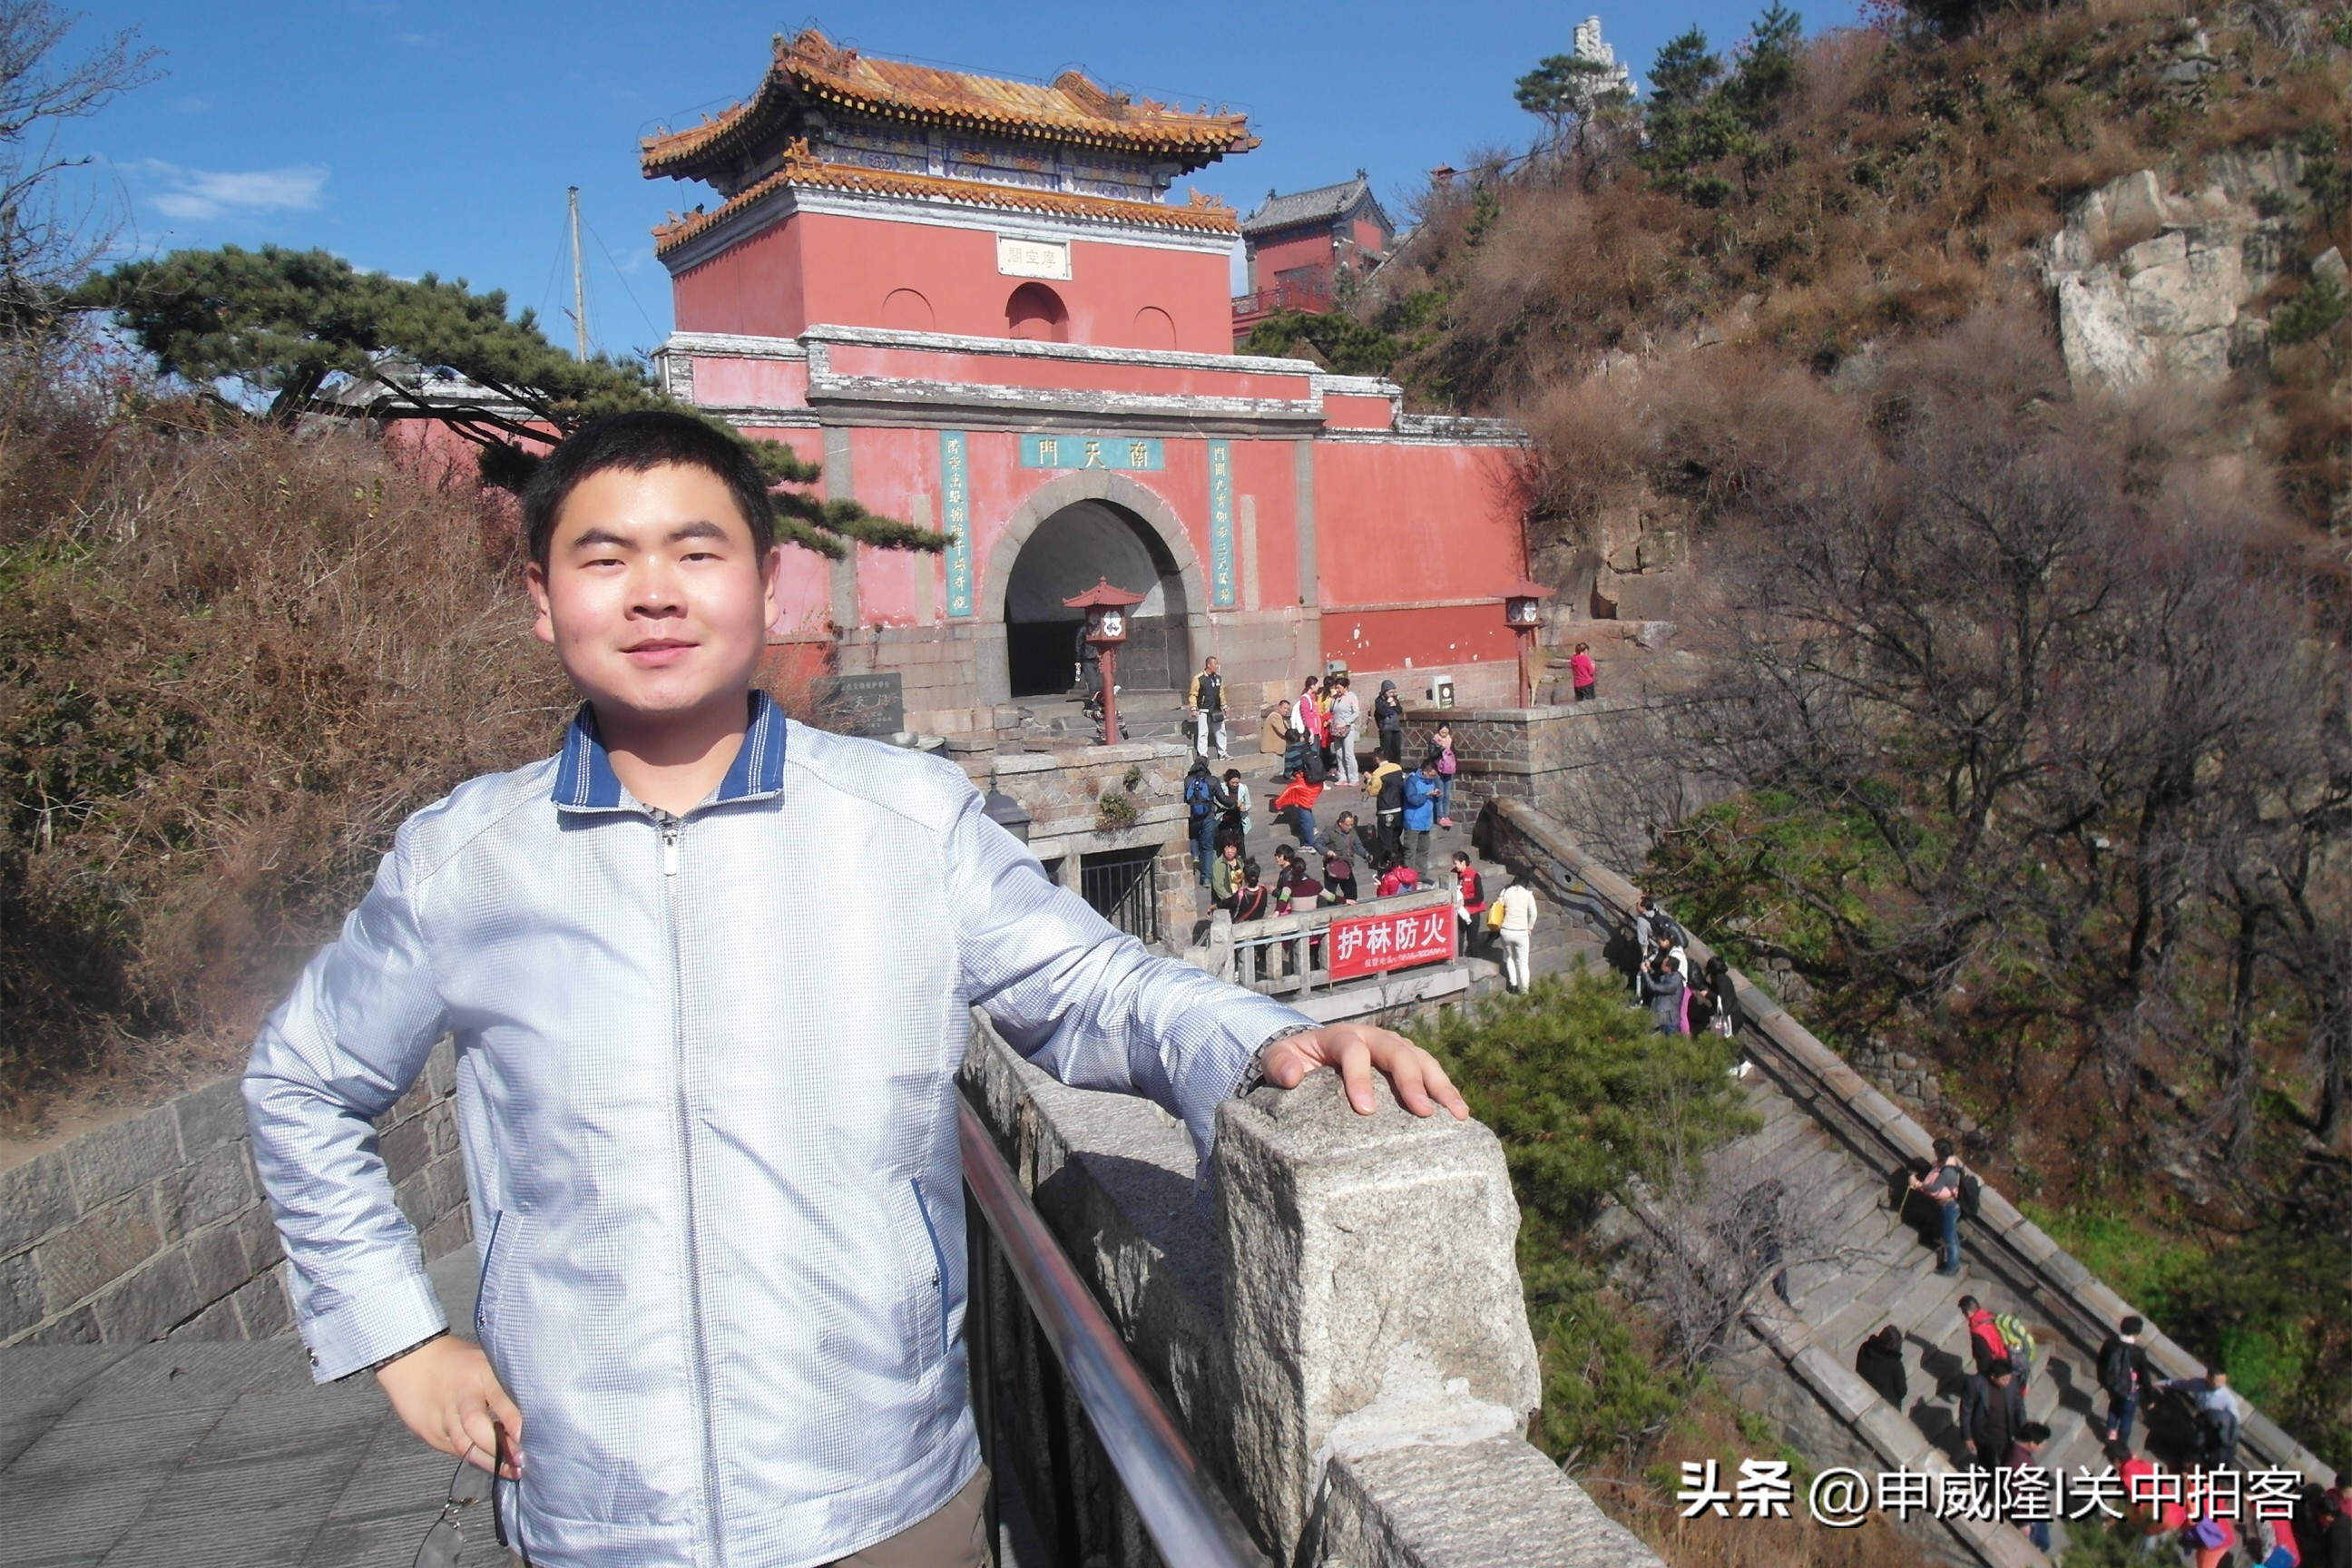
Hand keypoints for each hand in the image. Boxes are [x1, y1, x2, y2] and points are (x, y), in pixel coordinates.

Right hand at [377, 1334, 524, 1477]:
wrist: (413, 1361)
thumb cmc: (459, 1362)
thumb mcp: (486, 1363)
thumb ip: (504, 1386)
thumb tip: (531, 1412)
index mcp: (480, 1372)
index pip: (498, 1397)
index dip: (512, 1419)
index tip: (524, 1436)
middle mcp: (461, 1395)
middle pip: (476, 1424)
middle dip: (498, 1446)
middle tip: (519, 1460)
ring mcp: (443, 1415)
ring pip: (464, 1444)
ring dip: (488, 1460)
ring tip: (510, 1470)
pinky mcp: (431, 1431)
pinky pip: (455, 1450)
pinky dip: (473, 1458)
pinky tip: (490, 1464)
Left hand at [1261, 1023, 1469, 1119]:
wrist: (1311, 1054)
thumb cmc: (1296, 1059)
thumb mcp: (1278, 1058)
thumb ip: (1279, 1063)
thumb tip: (1294, 1075)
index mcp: (1341, 1036)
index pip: (1354, 1051)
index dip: (1360, 1078)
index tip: (1365, 1110)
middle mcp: (1372, 1037)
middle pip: (1397, 1052)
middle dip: (1411, 1081)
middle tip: (1422, 1112)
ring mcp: (1393, 1048)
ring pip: (1422, 1059)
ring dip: (1440, 1085)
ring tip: (1457, 1114)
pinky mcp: (1407, 1062)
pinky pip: (1431, 1072)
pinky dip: (1446, 1090)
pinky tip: (1460, 1115)